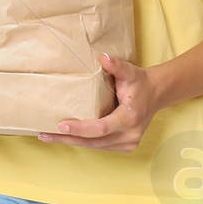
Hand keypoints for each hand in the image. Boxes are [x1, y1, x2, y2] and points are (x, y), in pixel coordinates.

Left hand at [36, 54, 164, 152]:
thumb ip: (117, 66)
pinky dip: (84, 142)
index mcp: (130, 118)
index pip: (101, 128)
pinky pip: (101, 146)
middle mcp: (130, 134)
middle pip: (94, 142)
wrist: (157, 93)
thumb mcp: (130, 72)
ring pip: (96, 146)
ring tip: (51, 137)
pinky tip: (68, 137)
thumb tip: (103, 57)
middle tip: (45, 135)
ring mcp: (129, 143)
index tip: (61, 125)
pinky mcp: (126, 146)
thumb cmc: (140, 83)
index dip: (80, 128)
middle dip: (69, 139)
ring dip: (73, 142)